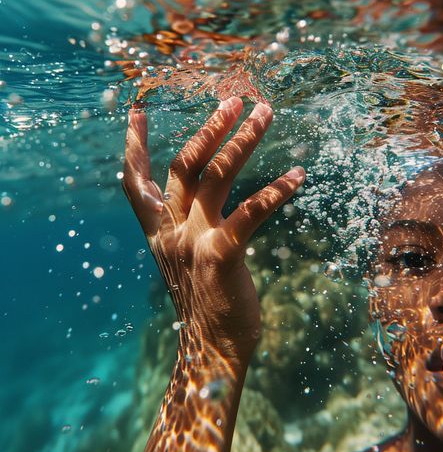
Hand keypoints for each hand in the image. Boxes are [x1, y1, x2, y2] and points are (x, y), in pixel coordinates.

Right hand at [123, 96, 304, 360]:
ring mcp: (195, 242)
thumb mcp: (181, 259)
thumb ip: (182, 225)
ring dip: (243, 140)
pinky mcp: (222, 256)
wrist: (210, 350)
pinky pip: (250, 213)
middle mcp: (172, 231)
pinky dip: (275, 190)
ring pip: (217, 175)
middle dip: (209, 129)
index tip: (136, 111)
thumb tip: (193, 196)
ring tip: (266, 113)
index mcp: (159, 232)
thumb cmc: (203, 301)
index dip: (134, 145)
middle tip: (234, 100)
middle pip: (185, 165)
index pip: (137, 182)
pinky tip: (299, 175)